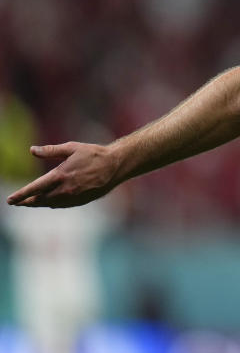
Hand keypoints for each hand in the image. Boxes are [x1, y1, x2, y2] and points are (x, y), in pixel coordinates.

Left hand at [6, 142, 120, 207]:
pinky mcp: (81, 201)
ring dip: (39, 204)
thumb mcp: (72, 148)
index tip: (10, 200)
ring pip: (50, 204)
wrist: (116, 165)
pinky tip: (50, 201)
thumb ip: (50, 150)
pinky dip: (53, 204)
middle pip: (40, 200)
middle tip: (17, 202)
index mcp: (60, 175)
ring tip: (31, 202)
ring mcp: (73, 197)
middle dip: (27, 202)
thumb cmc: (94, 154)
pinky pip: (62, 205)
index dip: (20, 195)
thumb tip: (32, 150)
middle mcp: (65, 189)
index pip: (34, 189)